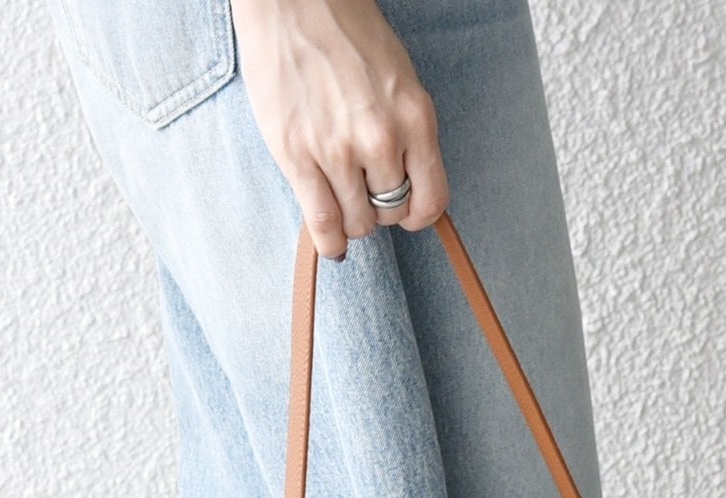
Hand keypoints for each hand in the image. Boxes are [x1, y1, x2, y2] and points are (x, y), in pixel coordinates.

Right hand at [228, 0, 449, 258]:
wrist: (293, 1)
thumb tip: (402, 182)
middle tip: (362, 194)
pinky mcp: (298, 157)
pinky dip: (329, 243)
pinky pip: (323, 224)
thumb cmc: (346, 33)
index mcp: (415, 117)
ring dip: (351, 222)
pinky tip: (330, 244)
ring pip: (358, 224)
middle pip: (390, 213)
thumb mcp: (398, 78)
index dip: (418, 216)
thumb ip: (405, 129)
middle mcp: (382, 138)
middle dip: (379, 211)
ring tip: (341, 203)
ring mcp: (338, 151)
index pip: (432, 199)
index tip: (407, 215)